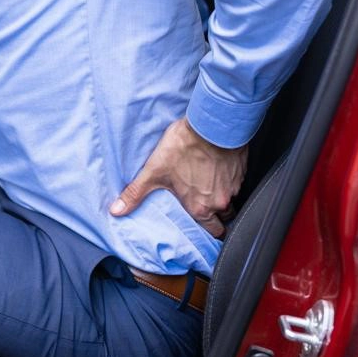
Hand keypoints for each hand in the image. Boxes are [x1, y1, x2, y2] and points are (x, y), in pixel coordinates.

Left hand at [109, 118, 247, 237]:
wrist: (211, 124)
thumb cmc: (184, 146)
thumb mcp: (154, 171)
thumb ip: (135, 193)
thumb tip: (117, 210)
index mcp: (201, 207)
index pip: (212, 232)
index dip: (208, 232)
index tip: (202, 227)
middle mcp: (220, 201)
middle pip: (224, 219)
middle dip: (218, 218)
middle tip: (206, 208)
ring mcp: (234, 186)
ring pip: (231, 201)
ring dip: (222, 197)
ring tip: (208, 187)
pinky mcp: (240, 171)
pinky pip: (237, 183)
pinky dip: (228, 180)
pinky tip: (216, 170)